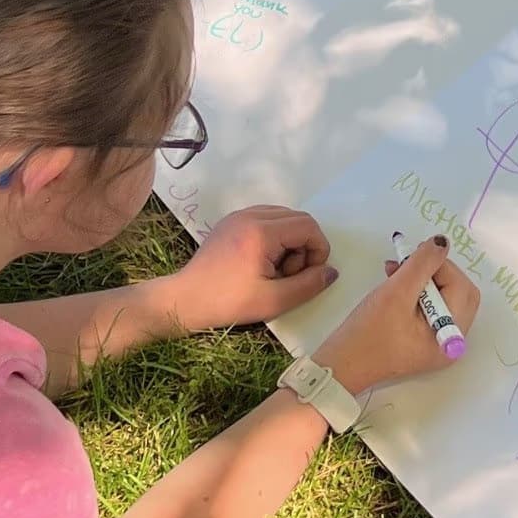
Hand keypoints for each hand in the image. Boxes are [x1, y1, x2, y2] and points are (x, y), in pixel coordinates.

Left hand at [168, 206, 336, 329]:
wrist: (186, 299)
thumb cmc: (229, 302)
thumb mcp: (275, 301)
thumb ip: (308, 284)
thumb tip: (331, 271)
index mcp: (261, 232)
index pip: (308, 226)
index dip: (318, 250)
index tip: (308, 275)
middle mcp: (250, 215)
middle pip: (298, 218)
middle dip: (305, 246)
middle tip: (289, 274)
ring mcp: (239, 216)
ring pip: (283, 217)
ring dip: (290, 241)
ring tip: (276, 270)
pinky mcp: (231, 222)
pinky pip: (266, 220)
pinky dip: (274, 237)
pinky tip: (263, 262)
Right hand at [313, 235, 479, 394]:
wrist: (343, 365)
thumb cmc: (367, 333)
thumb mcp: (396, 293)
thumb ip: (422, 264)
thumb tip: (442, 242)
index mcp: (452, 334)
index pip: (461, 286)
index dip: (440, 265)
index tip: (413, 252)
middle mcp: (453, 340)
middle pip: (458, 291)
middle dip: (435, 271)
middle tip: (407, 260)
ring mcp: (440, 341)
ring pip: (445, 296)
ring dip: (423, 278)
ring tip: (395, 270)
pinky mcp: (426, 339)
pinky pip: (433, 307)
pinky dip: (418, 291)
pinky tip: (396, 282)